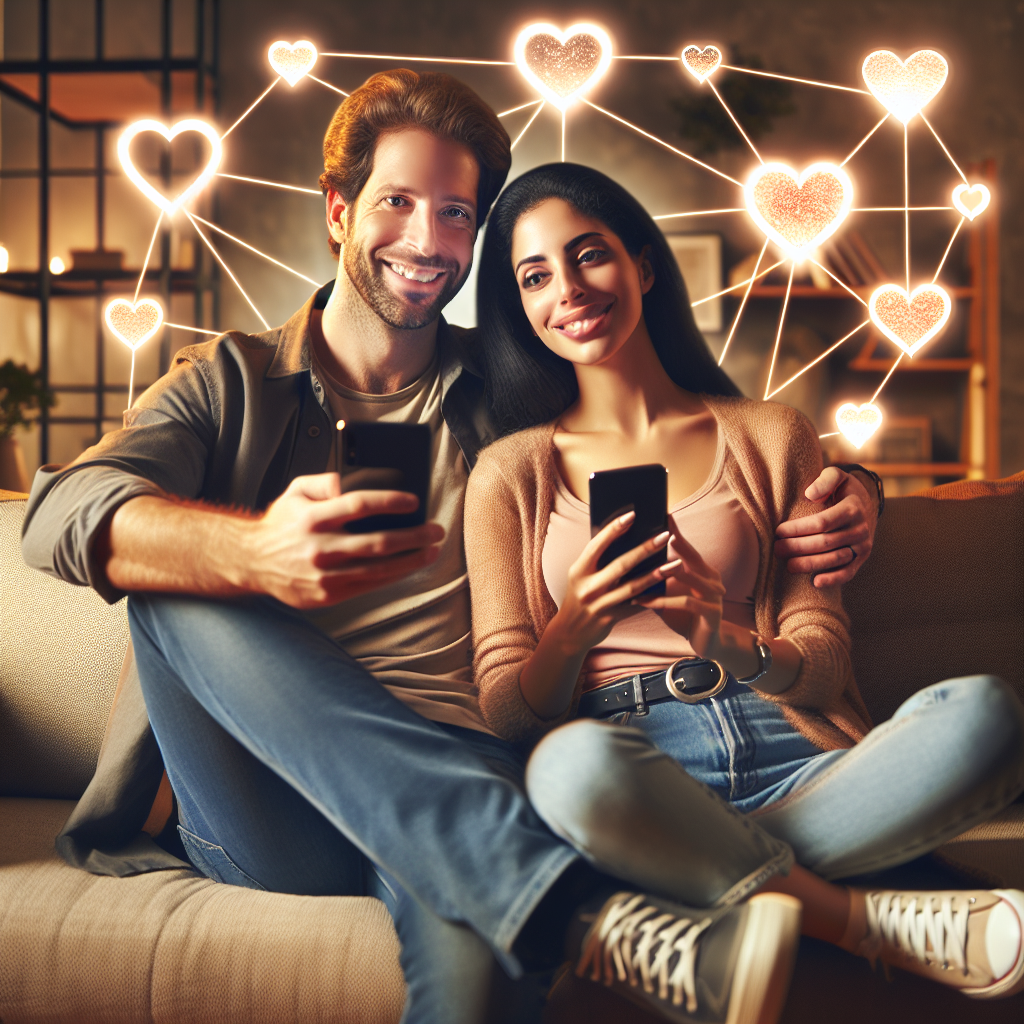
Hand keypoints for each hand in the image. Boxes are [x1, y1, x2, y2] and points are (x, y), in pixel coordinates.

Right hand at [246, 472, 443, 608]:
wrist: (252, 562)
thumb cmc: (282, 523)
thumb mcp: (296, 492)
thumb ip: (326, 481)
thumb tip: (354, 479)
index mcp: (312, 517)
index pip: (359, 505)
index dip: (390, 502)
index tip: (415, 501)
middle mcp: (319, 548)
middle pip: (378, 542)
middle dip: (414, 536)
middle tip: (436, 530)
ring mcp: (324, 575)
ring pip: (379, 569)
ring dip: (412, 560)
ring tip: (432, 550)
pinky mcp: (327, 595)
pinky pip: (370, 585)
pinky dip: (394, 575)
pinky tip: (409, 565)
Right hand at [548, 512, 679, 655]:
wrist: (570, 631)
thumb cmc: (579, 595)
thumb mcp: (581, 576)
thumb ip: (597, 560)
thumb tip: (624, 537)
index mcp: (579, 570)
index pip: (597, 545)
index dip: (614, 529)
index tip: (633, 515)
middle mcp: (588, 587)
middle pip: (620, 565)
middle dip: (644, 549)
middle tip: (665, 536)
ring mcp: (599, 604)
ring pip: (633, 587)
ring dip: (656, 574)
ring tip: (676, 563)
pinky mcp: (611, 618)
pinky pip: (636, 605)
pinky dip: (652, 596)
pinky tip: (669, 586)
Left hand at [634, 526, 732, 663]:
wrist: (708, 643)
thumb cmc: (685, 615)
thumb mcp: (671, 593)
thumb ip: (658, 576)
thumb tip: (629, 559)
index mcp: (703, 570)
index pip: (687, 546)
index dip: (675, 530)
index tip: (661, 514)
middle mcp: (712, 579)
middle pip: (690, 557)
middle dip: (674, 544)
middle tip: (652, 533)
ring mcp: (715, 596)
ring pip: (688, 578)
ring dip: (663, 573)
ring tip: (642, 567)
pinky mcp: (712, 614)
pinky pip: (686, 603)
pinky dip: (663, 601)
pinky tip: (643, 601)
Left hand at [773, 466, 874, 586]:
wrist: (866, 505)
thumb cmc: (842, 490)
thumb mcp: (837, 476)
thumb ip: (825, 480)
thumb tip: (810, 493)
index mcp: (852, 508)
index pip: (822, 522)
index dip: (798, 528)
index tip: (779, 531)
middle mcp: (860, 529)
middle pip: (825, 542)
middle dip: (798, 547)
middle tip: (777, 549)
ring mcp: (862, 546)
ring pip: (834, 559)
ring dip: (810, 564)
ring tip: (788, 565)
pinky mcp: (861, 558)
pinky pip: (848, 572)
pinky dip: (833, 579)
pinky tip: (815, 582)